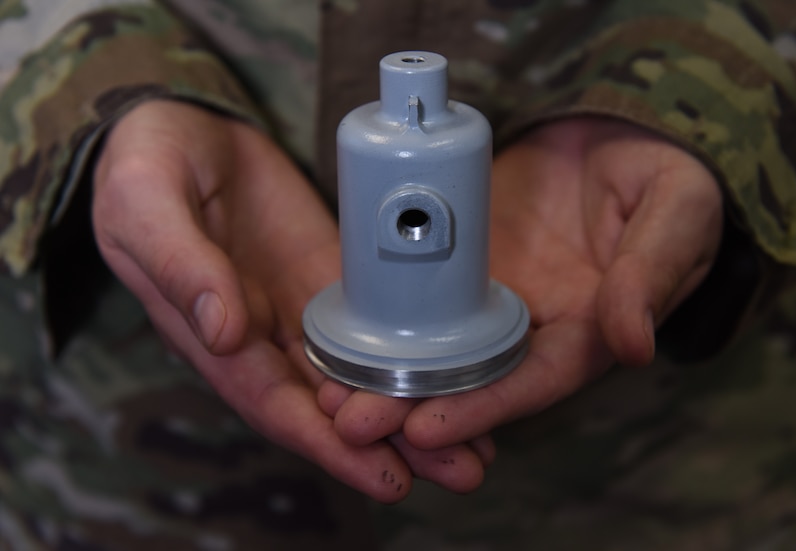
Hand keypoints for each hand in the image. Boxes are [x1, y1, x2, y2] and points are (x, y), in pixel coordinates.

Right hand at [92, 100, 490, 501]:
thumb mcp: (146, 203)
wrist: (186, 124)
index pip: (275, 404)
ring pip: (362, 374)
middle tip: (465, 470)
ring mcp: (302, 308)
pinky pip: (375, 324)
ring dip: (416, 408)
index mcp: (213, 336)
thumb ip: (181, 265)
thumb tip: (225, 331)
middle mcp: (263, 337)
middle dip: (394, 442)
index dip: (328, 443)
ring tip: (479, 443)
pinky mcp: (332, 277)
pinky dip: (412, 356)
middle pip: (332, 405)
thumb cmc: (147, 165)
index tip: (386, 475)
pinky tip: (456, 373)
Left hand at [322, 116, 722, 452]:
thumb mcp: (675, 211)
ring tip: (328, 392)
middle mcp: (536, 326)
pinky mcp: (463, 262)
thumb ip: (652, 272)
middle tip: (350, 422)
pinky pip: (420, 295)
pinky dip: (384, 319)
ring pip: (438, 346)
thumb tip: (632, 344)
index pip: (536, 381)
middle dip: (413, 405)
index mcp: (591, 330)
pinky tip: (338, 331)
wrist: (615, 130)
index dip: (484, 407)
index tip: (426, 427)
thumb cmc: (663, 172)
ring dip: (386, 373)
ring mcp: (495, 295)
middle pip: (473, 378)